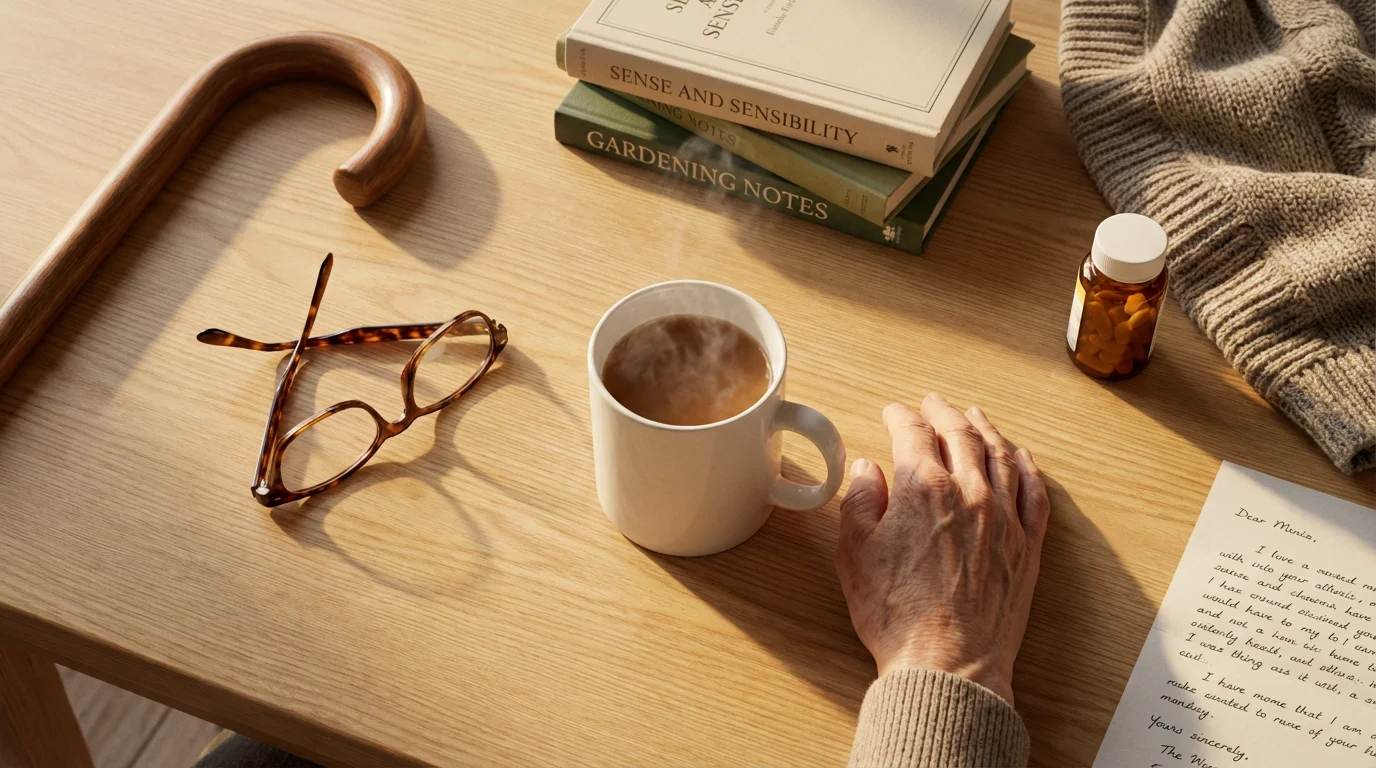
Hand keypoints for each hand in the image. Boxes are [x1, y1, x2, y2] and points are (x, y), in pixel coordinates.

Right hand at [835, 393, 1049, 705]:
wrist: (947, 665)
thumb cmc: (896, 615)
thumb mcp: (855, 554)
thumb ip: (860, 502)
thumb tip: (869, 469)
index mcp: (923, 488)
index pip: (912, 433)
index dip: (899, 417)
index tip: (893, 413)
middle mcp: (969, 493)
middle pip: (960, 434)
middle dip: (944, 412)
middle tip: (933, 402)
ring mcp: (1004, 518)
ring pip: (1000, 455)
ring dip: (986, 429)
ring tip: (976, 416)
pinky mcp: (1026, 546)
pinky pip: (1034, 493)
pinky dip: (1028, 468)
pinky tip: (1022, 457)